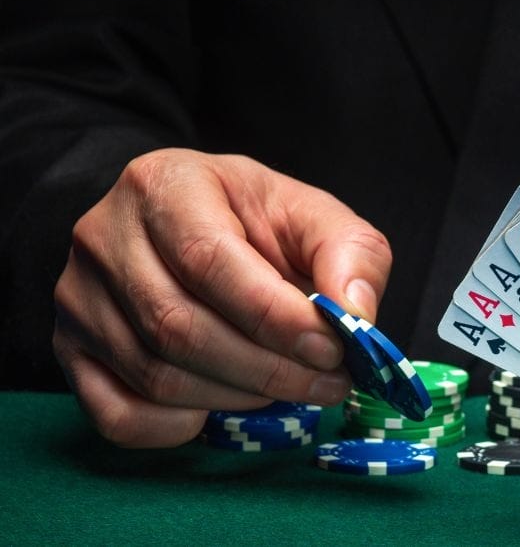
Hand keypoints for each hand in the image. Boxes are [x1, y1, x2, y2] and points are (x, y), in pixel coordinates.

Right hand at [52, 149, 391, 447]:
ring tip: (292, 388)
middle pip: (179, 326)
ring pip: (155, 375)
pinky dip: (178, 428)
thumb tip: (355, 316)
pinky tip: (224, 408)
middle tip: (329, 383)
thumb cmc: (253, 221)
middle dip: (268, 369)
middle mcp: (104, 237)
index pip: (208, 260)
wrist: (184, 224)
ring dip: (238, 398)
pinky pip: (116, 415)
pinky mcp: (71, 350)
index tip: (332, 348)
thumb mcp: (312, 216)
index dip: (274, 317)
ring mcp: (78, 297)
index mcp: (165, 185)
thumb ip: (349, 254)